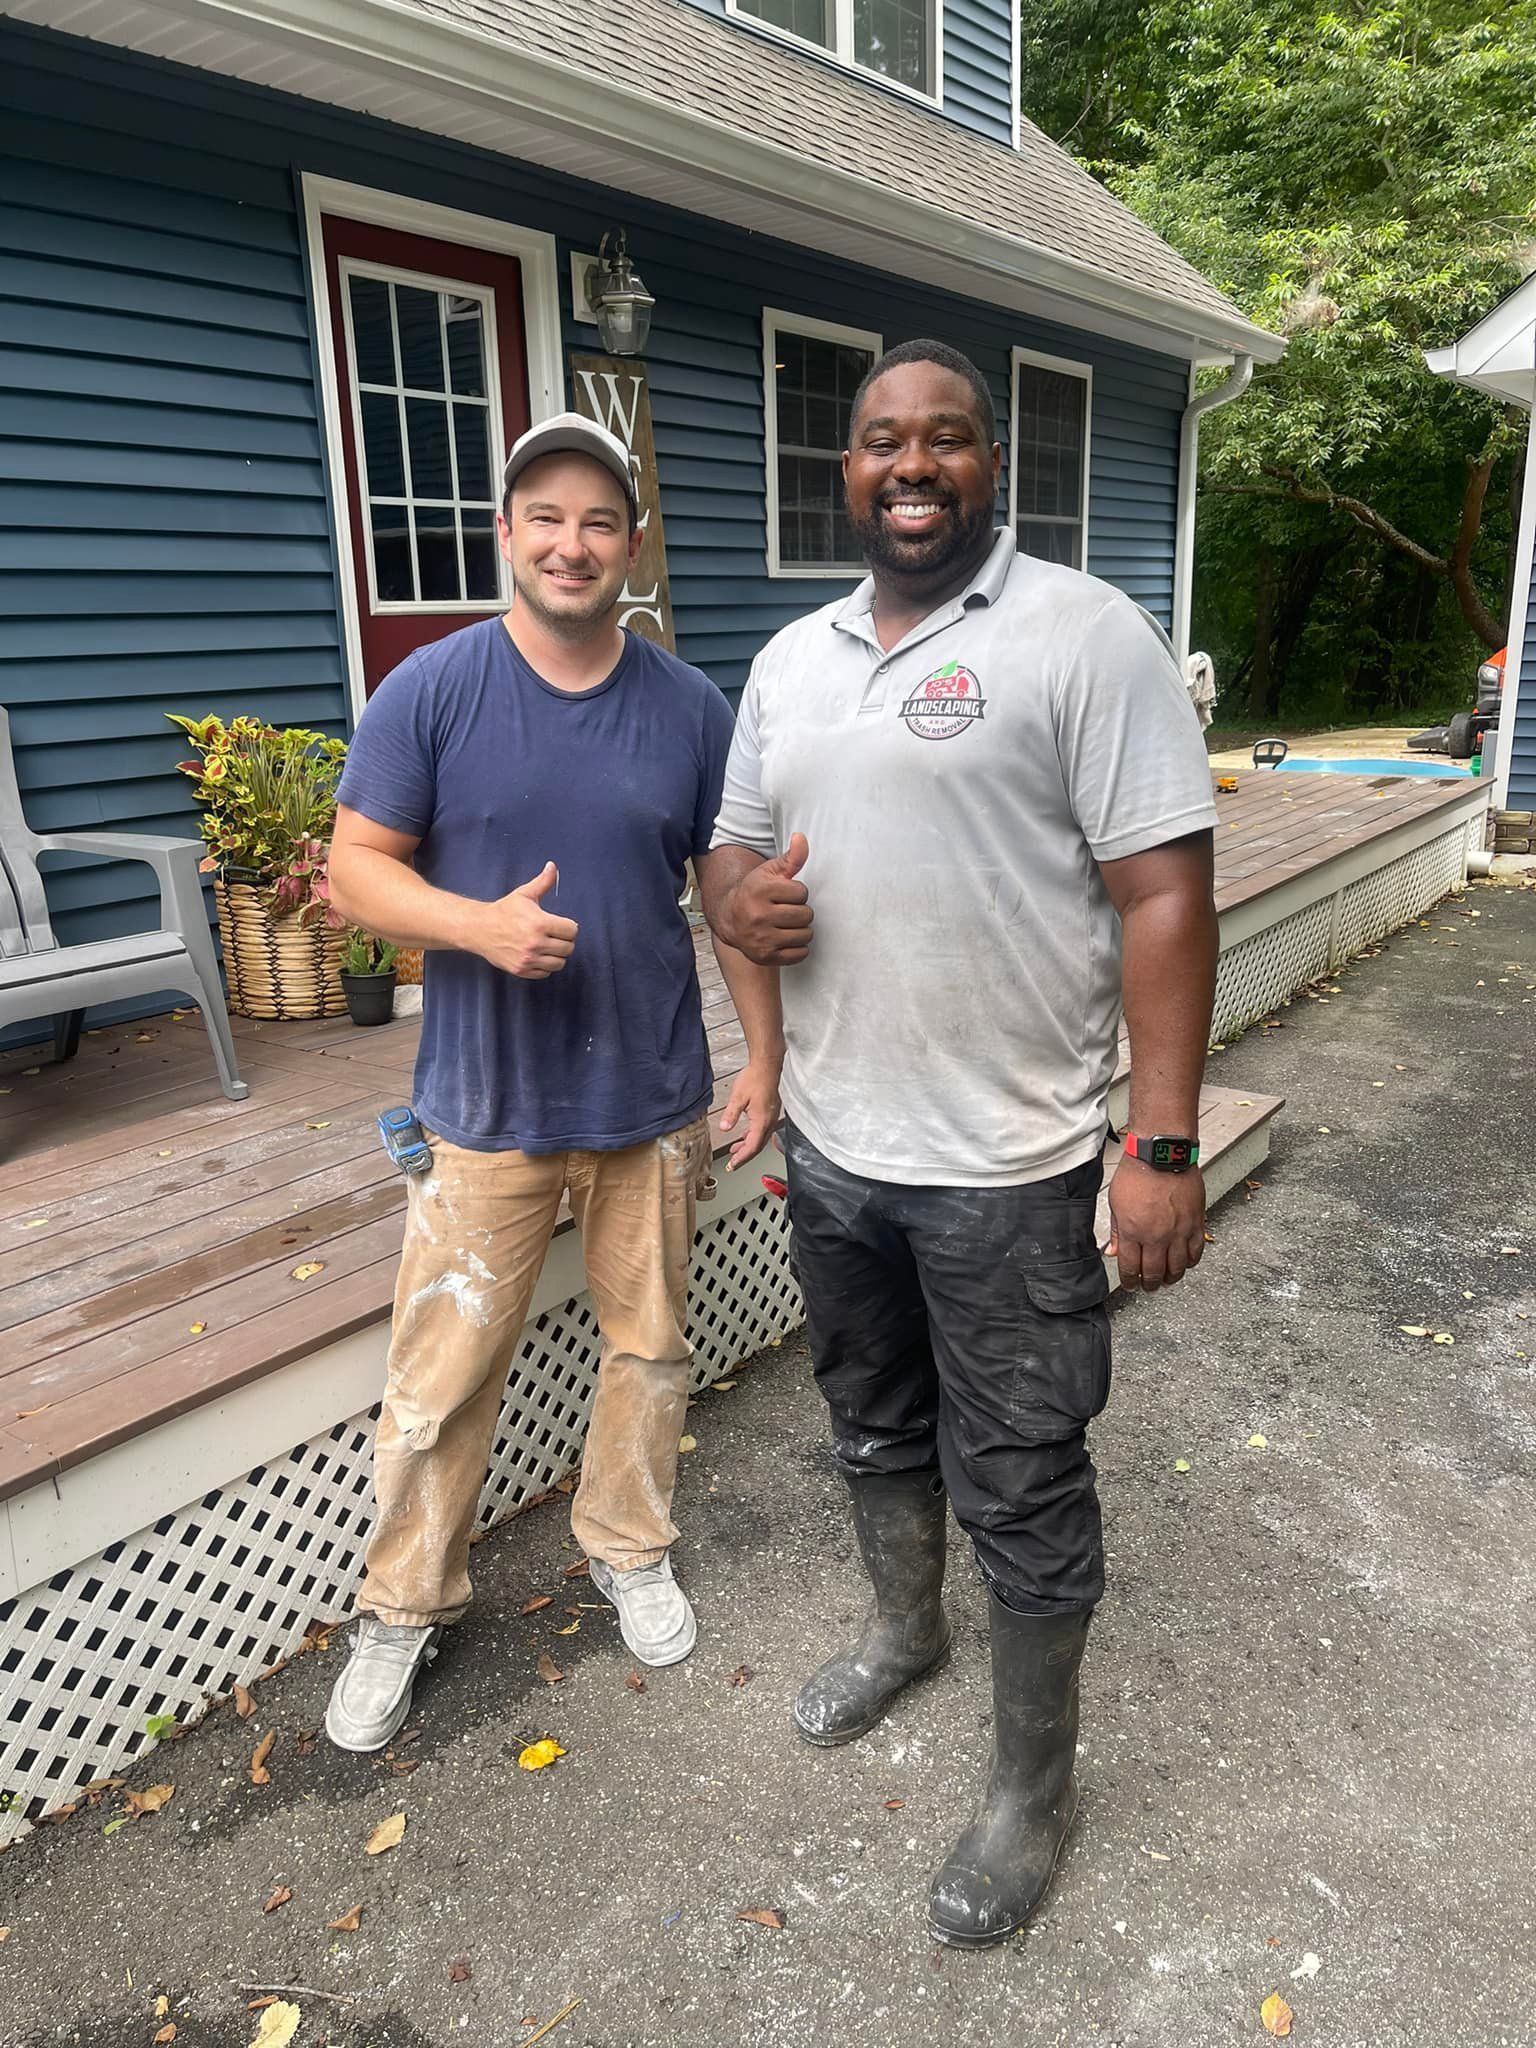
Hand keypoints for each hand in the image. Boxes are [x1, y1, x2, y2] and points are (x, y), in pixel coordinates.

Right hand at [477, 862, 577, 979]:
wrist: (479, 929)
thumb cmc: (504, 911)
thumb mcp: (524, 894)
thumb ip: (542, 882)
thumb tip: (553, 866)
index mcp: (539, 923)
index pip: (572, 930)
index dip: (569, 926)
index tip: (561, 925)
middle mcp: (535, 943)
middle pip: (568, 948)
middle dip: (564, 941)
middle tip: (555, 935)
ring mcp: (528, 959)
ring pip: (560, 963)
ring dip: (557, 955)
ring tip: (548, 946)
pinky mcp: (522, 970)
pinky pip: (546, 973)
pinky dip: (545, 966)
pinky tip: (539, 955)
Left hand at [718, 1057, 782, 1169]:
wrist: (767, 1066)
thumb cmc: (754, 1078)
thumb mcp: (738, 1097)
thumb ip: (731, 1114)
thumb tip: (724, 1128)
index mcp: (762, 1121)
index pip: (752, 1147)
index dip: (742, 1158)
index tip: (732, 1165)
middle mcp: (769, 1121)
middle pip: (758, 1146)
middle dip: (744, 1156)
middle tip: (733, 1163)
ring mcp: (771, 1117)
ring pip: (760, 1139)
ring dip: (748, 1147)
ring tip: (735, 1150)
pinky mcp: (770, 1112)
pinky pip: (762, 1131)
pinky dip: (752, 1137)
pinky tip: (745, 1136)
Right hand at [720, 834, 812, 965]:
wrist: (730, 919)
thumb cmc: (754, 892)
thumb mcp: (769, 871)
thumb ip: (791, 857)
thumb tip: (802, 838)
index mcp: (760, 890)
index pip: (802, 892)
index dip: (797, 892)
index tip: (785, 894)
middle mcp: (758, 915)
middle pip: (806, 914)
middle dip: (800, 911)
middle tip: (786, 910)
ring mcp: (762, 938)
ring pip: (806, 934)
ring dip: (801, 929)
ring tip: (787, 924)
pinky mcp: (766, 956)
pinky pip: (800, 953)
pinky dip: (798, 947)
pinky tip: (786, 938)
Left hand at [1106, 1157, 1205, 1290]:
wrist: (1162, 1154)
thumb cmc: (1137, 1173)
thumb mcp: (1116, 1202)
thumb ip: (1118, 1231)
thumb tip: (1114, 1252)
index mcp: (1134, 1231)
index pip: (1131, 1268)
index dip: (1130, 1281)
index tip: (1131, 1285)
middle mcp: (1157, 1236)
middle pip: (1155, 1273)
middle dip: (1150, 1284)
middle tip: (1149, 1287)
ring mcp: (1179, 1232)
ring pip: (1177, 1268)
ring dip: (1171, 1278)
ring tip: (1166, 1279)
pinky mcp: (1196, 1224)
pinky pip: (1195, 1253)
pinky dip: (1189, 1262)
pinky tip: (1184, 1263)